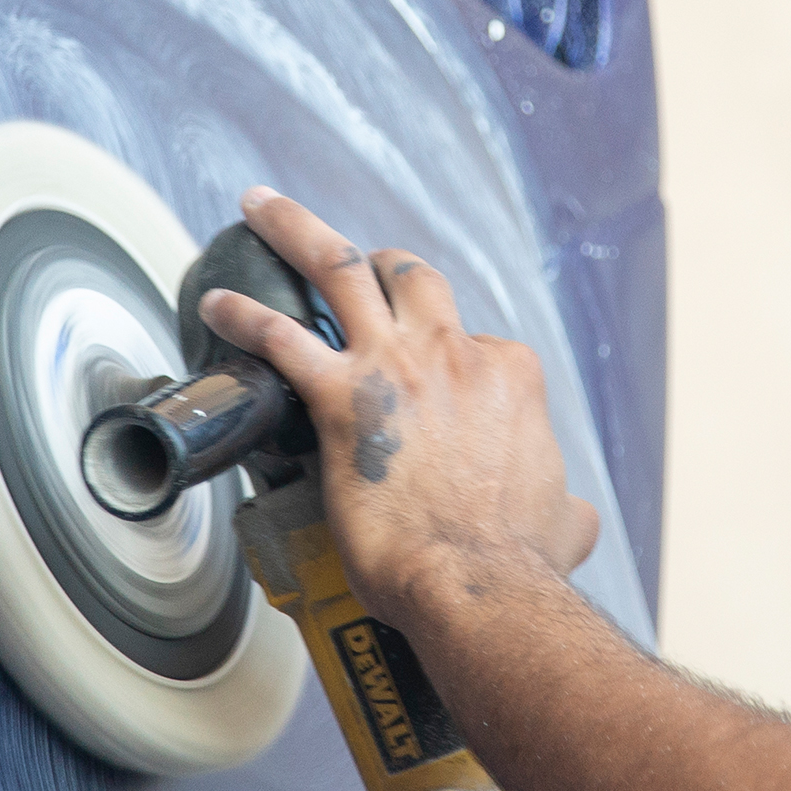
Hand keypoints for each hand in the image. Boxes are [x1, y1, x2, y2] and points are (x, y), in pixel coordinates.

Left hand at [198, 187, 599, 629]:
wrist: (479, 582)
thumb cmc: (518, 559)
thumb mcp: (568, 520)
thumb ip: (568, 505)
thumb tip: (574, 514)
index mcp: (509, 374)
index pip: (472, 342)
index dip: (446, 359)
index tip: (428, 385)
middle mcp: (454, 352)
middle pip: (410, 275)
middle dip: (377, 260)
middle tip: (350, 260)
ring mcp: (396, 367)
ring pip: (340, 269)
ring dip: (296, 230)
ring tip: (261, 208)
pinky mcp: (342, 398)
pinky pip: (282, 338)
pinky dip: (244, 316)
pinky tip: (217, 306)